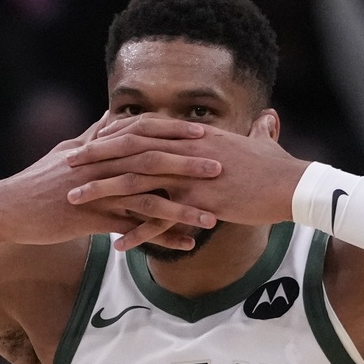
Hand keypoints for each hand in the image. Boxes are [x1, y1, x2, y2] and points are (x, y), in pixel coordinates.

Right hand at [0, 113, 222, 249]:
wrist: (4, 210)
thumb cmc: (36, 183)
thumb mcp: (65, 152)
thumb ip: (94, 134)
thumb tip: (112, 114)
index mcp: (97, 147)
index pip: (142, 132)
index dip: (174, 130)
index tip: (205, 130)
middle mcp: (99, 165)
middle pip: (151, 159)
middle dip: (188, 162)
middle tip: (222, 166)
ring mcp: (94, 192)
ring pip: (146, 196)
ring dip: (182, 207)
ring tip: (212, 217)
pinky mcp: (89, 219)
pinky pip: (132, 229)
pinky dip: (160, 238)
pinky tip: (185, 247)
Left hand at [66, 113, 310, 244]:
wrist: (296, 188)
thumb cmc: (281, 168)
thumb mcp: (265, 143)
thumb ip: (257, 133)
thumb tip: (267, 119)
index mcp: (195, 137)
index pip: (145, 130)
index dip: (115, 135)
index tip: (90, 140)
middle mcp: (187, 152)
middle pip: (131, 150)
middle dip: (96, 157)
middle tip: (66, 165)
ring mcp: (192, 176)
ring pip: (137, 180)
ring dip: (103, 191)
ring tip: (75, 201)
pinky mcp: (200, 202)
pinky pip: (161, 218)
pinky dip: (137, 231)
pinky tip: (116, 243)